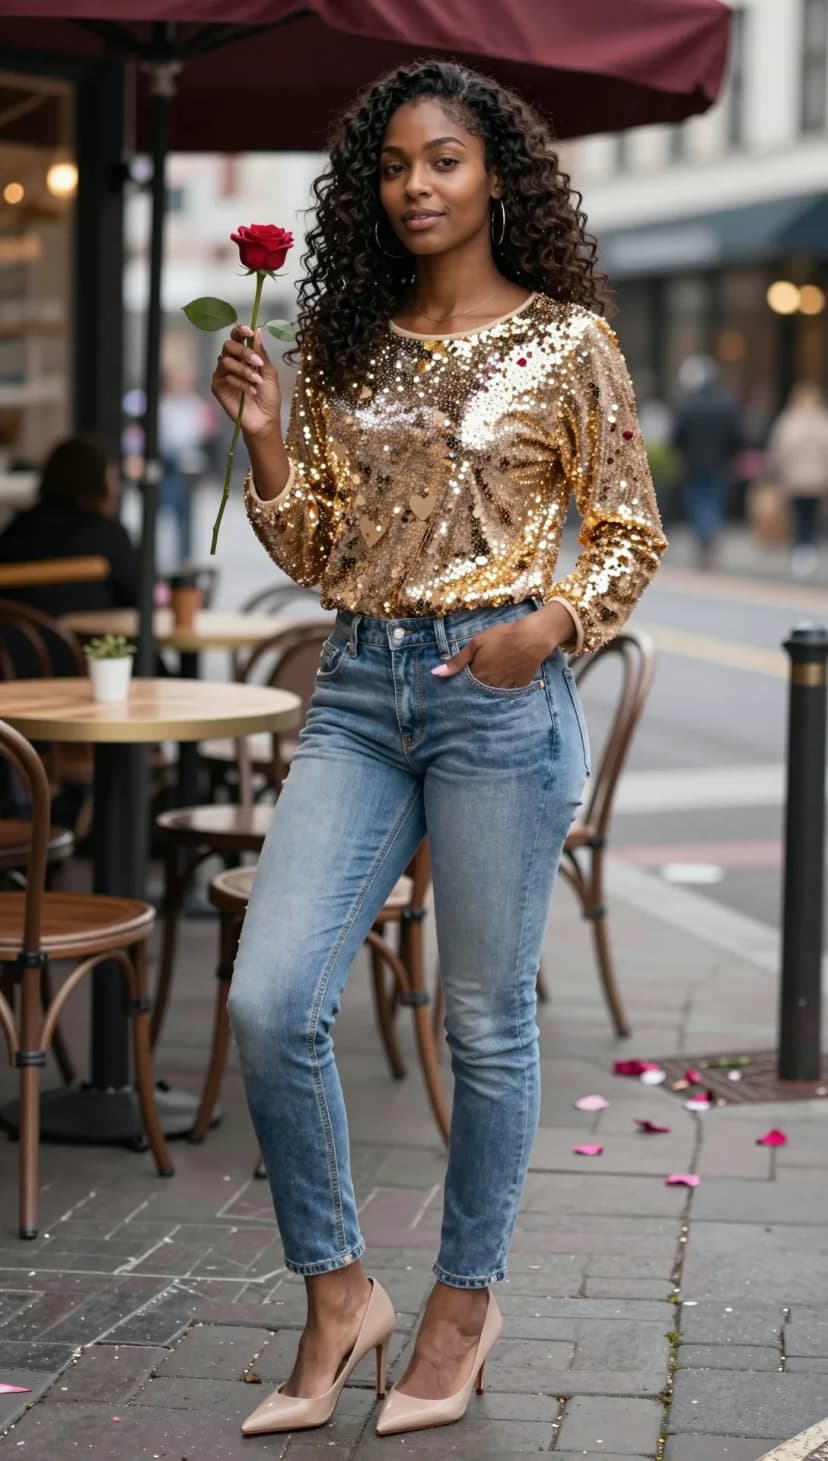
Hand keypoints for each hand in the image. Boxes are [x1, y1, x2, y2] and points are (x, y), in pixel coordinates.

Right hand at [212, 324, 280, 439]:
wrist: (265, 419)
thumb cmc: (268, 397)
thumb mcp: (269, 372)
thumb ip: (261, 353)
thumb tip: (258, 332)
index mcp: (244, 356)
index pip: (236, 338)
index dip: (240, 331)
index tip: (249, 331)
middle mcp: (231, 362)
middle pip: (228, 345)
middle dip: (244, 352)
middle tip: (257, 363)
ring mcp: (222, 374)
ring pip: (226, 361)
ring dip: (244, 371)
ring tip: (257, 382)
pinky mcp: (218, 387)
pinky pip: (225, 377)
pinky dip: (240, 383)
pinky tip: (251, 391)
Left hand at [431, 604, 574, 687]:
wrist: (531, 638)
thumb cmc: (501, 637)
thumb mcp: (475, 644)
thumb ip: (456, 661)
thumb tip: (436, 674)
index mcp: (477, 676)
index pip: (464, 687)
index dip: (462, 684)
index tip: (459, 684)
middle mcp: (490, 686)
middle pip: (478, 693)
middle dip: (474, 691)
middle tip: (475, 684)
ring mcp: (505, 688)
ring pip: (492, 695)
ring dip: (488, 692)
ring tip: (488, 683)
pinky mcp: (519, 687)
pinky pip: (508, 693)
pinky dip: (504, 690)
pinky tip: (503, 682)